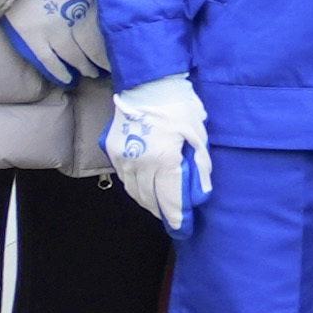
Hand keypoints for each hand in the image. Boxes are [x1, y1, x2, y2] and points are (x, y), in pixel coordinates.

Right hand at [0, 0, 109, 91]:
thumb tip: (118, 2)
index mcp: (89, 2)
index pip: (107, 32)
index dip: (114, 47)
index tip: (124, 53)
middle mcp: (73, 19)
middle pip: (93, 47)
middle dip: (102, 60)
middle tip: (110, 69)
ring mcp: (52, 29)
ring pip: (73, 56)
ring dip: (84, 67)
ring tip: (92, 74)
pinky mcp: (32, 35)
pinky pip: (48, 60)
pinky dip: (58, 72)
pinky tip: (68, 79)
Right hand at [101, 73, 209, 231]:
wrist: (146, 83)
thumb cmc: (179, 106)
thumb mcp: (198, 134)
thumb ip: (200, 165)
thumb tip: (201, 190)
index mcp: (164, 160)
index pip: (169, 200)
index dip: (177, 217)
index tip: (184, 229)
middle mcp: (139, 164)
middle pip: (149, 199)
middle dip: (162, 213)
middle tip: (174, 221)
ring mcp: (122, 158)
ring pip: (133, 191)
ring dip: (147, 202)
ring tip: (160, 208)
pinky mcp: (111, 150)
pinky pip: (124, 177)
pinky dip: (135, 187)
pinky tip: (145, 189)